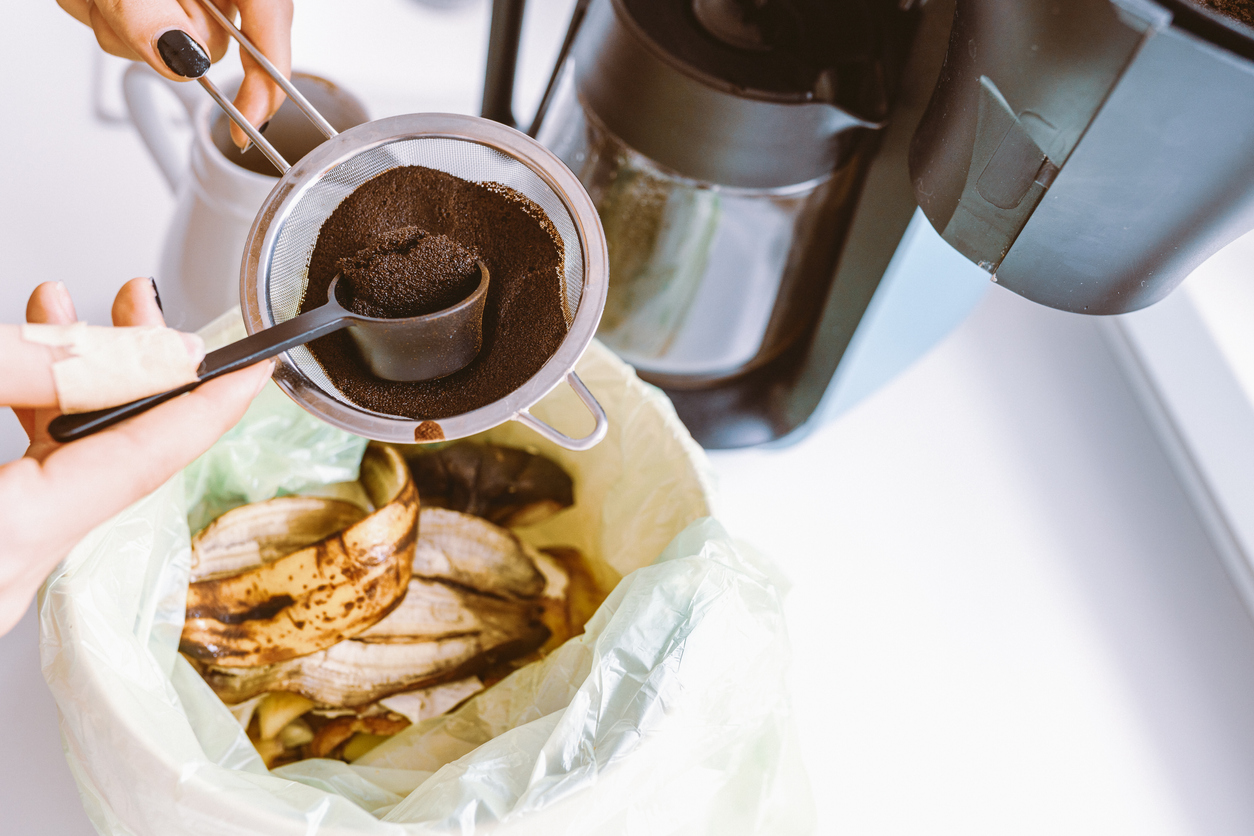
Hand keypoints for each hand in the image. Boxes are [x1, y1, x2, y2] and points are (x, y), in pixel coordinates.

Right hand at [0, 279, 272, 636]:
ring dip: (76, 384)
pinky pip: (33, 481)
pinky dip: (37, 421)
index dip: (210, 403)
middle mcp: (11, 569)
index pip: (148, 459)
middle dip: (137, 367)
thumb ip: (20, 373)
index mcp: (11, 538)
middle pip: (117, 455)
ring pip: (70, 465)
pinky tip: (25, 371)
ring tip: (66, 310)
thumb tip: (106, 344)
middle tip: (144, 302)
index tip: (259, 364)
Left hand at [57, 0, 292, 148]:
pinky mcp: (154, 5)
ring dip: (116, 23)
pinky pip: (131, 33)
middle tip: (114, 2)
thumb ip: (147, 10)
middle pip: (212, 42)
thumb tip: (182, 56)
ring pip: (164, 45)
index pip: (271, 19)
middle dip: (158, 37)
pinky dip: (102, 14)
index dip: (267, 79)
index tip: (248, 120)